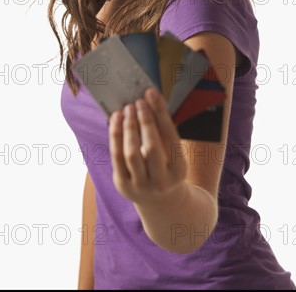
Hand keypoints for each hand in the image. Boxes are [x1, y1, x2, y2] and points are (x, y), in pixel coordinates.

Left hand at [108, 88, 187, 206]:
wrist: (160, 201)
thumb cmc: (167, 166)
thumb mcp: (173, 153)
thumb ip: (163, 129)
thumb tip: (150, 98)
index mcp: (180, 171)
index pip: (170, 138)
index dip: (160, 114)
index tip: (151, 95)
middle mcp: (161, 182)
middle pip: (151, 147)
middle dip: (144, 121)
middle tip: (138, 102)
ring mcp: (141, 186)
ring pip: (131, 153)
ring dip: (128, 127)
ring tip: (127, 109)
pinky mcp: (123, 185)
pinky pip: (116, 157)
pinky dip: (115, 135)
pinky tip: (116, 119)